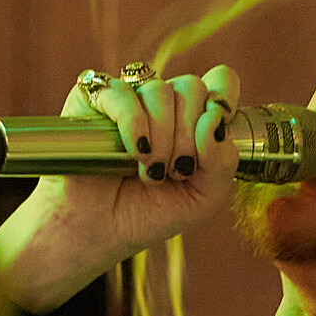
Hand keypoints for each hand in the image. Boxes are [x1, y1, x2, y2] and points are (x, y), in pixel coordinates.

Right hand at [0, 65, 242, 313]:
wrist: (98, 234)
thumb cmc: (147, 215)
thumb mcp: (204, 199)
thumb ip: (223, 162)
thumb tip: (213, 119)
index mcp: (192, 118)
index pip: (220, 81)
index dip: (224, 100)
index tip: (215, 133)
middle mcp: (161, 103)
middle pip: (193, 87)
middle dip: (191, 136)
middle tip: (176, 171)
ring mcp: (127, 98)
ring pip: (160, 91)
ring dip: (163, 139)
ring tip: (150, 174)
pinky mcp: (92, 99)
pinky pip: (122, 94)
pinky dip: (135, 124)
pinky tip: (135, 152)